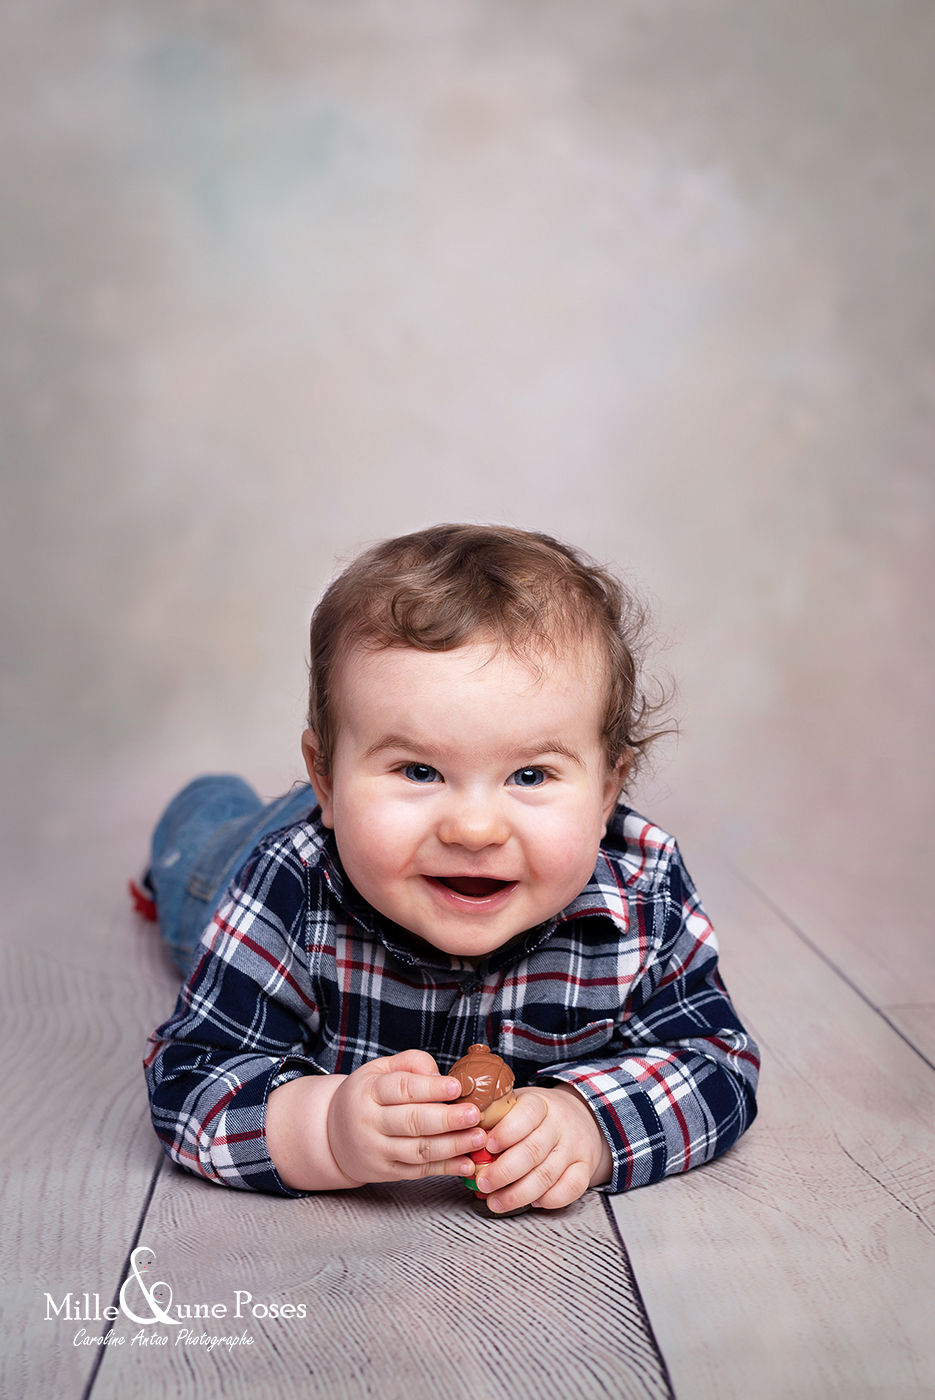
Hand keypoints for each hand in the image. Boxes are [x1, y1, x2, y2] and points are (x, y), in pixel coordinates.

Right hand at [327, 1049, 486, 1185]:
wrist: (332, 1135)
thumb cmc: (366, 1096)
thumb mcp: (379, 1069)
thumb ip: (411, 1064)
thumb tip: (440, 1075)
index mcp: (368, 1091)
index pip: (402, 1089)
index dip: (430, 1088)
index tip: (457, 1086)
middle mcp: (370, 1122)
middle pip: (412, 1121)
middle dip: (446, 1119)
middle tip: (474, 1114)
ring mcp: (377, 1150)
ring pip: (418, 1150)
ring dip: (452, 1146)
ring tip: (478, 1137)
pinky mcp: (387, 1172)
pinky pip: (419, 1171)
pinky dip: (446, 1169)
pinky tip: (467, 1163)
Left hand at [474, 1084, 612, 1212]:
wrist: (581, 1116)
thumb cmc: (536, 1115)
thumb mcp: (516, 1104)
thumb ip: (494, 1117)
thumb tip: (459, 1134)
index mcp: (539, 1103)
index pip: (526, 1115)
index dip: (507, 1132)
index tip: (487, 1146)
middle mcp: (560, 1124)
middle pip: (533, 1150)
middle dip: (504, 1172)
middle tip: (483, 1183)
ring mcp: (575, 1147)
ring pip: (548, 1174)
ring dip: (519, 1193)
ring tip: (496, 1202)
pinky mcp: (585, 1167)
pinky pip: (571, 1188)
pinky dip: (550, 1200)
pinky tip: (532, 1202)